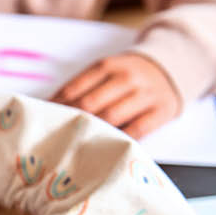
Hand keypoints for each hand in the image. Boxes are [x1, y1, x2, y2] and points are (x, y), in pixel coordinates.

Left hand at [51, 53, 181, 138]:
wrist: (172, 66)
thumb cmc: (128, 75)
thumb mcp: (106, 70)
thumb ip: (82, 87)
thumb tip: (50, 108)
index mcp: (107, 66)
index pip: (75, 89)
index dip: (56, 107)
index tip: (43, 120)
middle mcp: (126, 78)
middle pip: (90, 104)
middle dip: (70, 121)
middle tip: (55, 138)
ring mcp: (145, 94)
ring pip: (112, 117)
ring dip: (92, 132)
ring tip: (75, 145)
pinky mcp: (162, 111)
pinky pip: (137, 130)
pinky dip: (120, 140)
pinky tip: (105, 148)